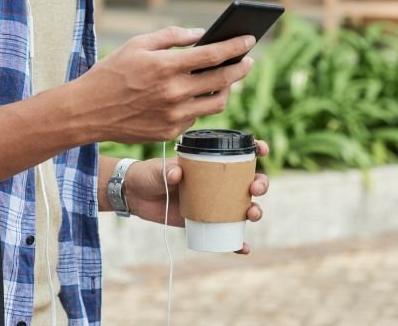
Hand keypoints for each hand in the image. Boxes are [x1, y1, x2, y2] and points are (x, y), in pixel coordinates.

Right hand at [72, 26, 255, 143]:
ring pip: (217, 103)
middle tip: (248, 60)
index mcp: (166, 66)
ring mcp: (173, 116)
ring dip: (227, 89)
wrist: (87, 111)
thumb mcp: (138, 44)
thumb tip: (201, 34)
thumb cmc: (112, 72)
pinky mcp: (169, 132)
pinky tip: (196, 94)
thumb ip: (172, 36)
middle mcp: (173, 92)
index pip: (213, 55)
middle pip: (223, 79)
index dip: (236, 46)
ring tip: (227, 78)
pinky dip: (200, 104)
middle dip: (241, 67)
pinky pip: (196, 116)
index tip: (250, 40)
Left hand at [124, 140, 270, 254]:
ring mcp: (215, 203)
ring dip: (254, 211)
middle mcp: (219, 182)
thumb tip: (177, 175)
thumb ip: (167, 171)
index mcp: (211, 162)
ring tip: (251, 215)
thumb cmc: (150, 174)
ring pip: (244, 207)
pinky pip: (227, 234)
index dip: (256, 149)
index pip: (239, 153)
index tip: (260, 149)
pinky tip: (243, 248)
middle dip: (261, 184)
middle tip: (254, 188)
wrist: (136, 196)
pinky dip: (237, 242)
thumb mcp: (158, 169)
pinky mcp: (207, 222)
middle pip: (250, 182)